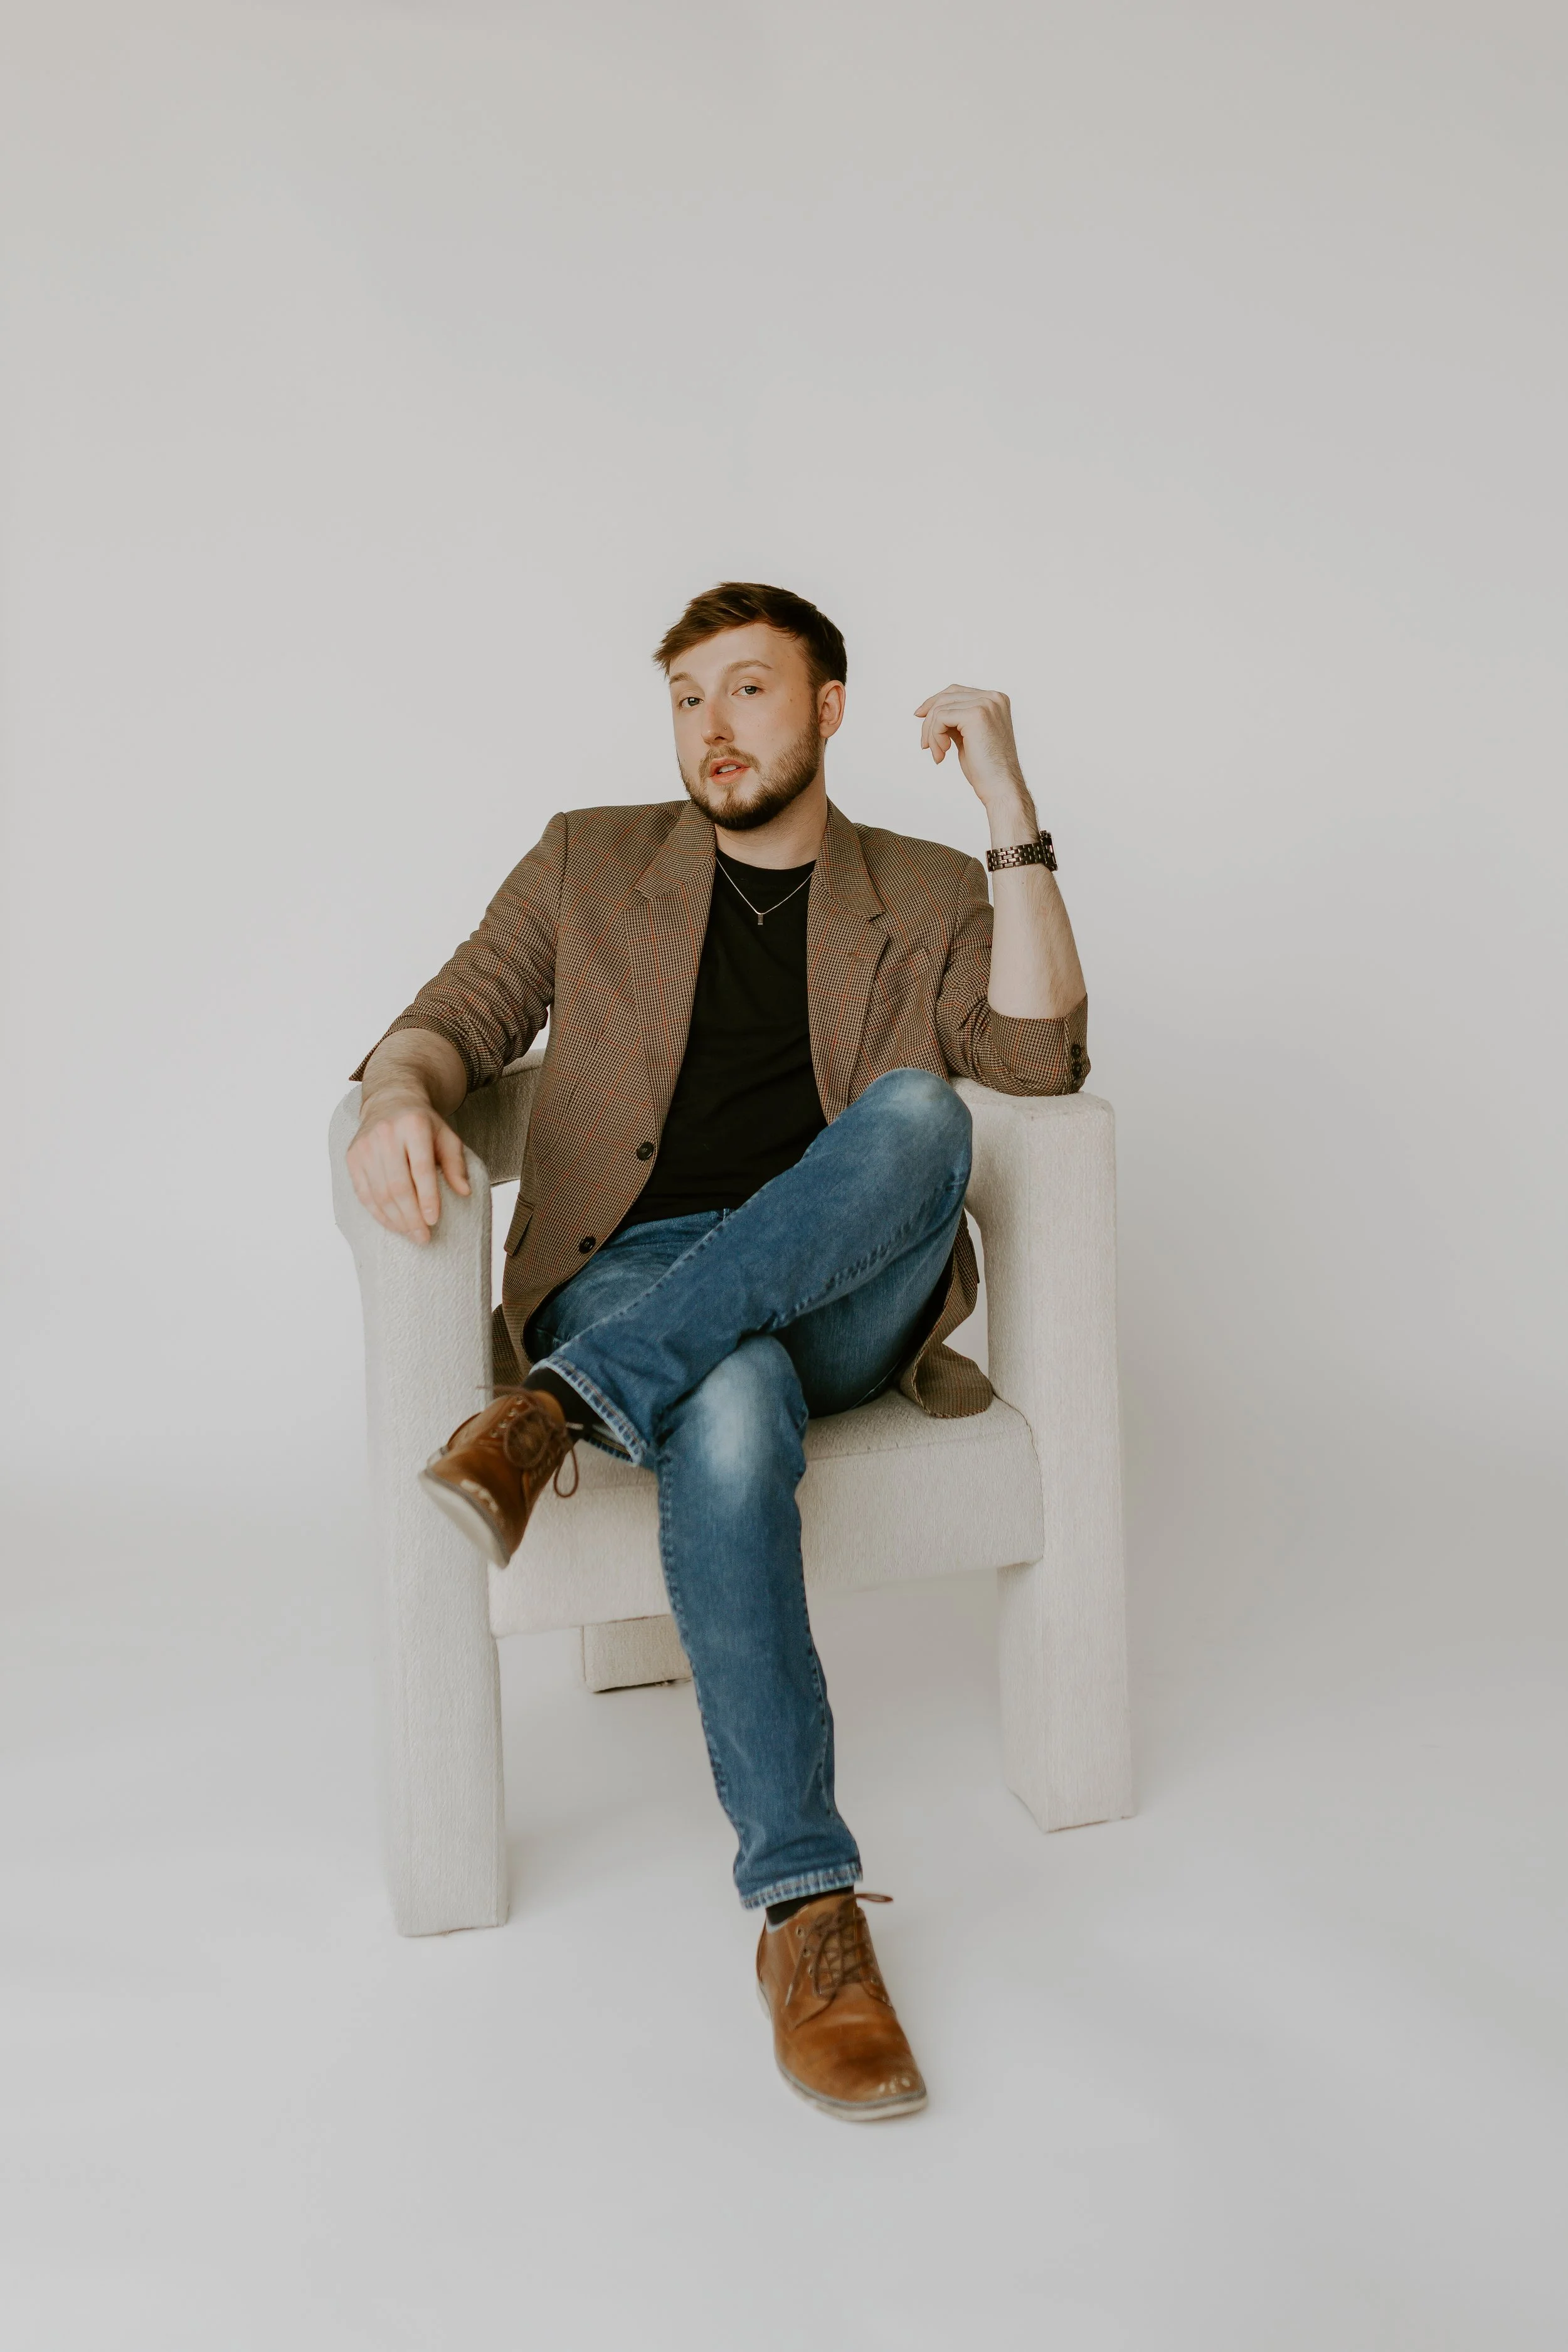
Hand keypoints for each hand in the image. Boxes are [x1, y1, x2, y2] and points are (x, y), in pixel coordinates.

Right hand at [347, 1092, 470, 1244]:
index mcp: (413, 1125)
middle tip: (423, 1237)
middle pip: (397, 1185)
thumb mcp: (447, 1136)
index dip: (427, 1197)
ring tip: (411, 1234)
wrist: (390, 1101)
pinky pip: (363, 1192)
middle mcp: (385, 1133)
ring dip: (395, 1219)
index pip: (420, 1168)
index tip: (434, 1221)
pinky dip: (378, 1213)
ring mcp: (365, 1145)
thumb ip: (456, 1164)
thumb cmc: (424, 1125)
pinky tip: (393, 1225)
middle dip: (411, 1216)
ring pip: (379, 1193)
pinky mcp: (352, 1157)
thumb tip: (465, 1192)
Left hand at [913, 685, 1029, 814]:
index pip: (956, 691)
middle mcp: (993, 698)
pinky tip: (942, 754)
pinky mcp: (976, 714)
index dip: (934, 703)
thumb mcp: (968, 737)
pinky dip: (934, 736)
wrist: (1000, 787)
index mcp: (995, 700)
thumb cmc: (985, 768)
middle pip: (946, 696)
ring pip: (940, 708)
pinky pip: (940, 718)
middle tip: (925, 745)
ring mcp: (986, 704)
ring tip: (939, 755)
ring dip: (931, 733)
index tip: (919, 717)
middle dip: (929, 721)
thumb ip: (955, 720)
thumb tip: (929, 712)